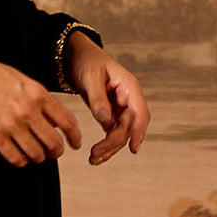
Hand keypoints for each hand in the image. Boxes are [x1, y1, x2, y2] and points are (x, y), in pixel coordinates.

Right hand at [0, 44, 81, 166]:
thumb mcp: (22, 80)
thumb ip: (40, 99)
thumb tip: (53, 120)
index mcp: (38, 94)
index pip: (67, 121)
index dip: (74, 136)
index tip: (75, 143)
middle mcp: (28, 111)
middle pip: (54, 142)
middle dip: (56, 152)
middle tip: (52, 153)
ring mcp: (12, 125)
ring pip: (36, 154)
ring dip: (37, 157)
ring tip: (33, 154)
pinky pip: (16, 158)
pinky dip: (20, 161)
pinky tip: (18, 156)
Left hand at [63, 32, 149, 163]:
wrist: (75, 56)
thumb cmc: (86, 61)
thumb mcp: (90, 77)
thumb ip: (98, 99)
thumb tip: (106, 122)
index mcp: (129, 87)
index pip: (140, 113)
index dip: (139, 132)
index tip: (133, 149)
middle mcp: (128, 99)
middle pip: (129, 127)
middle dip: (114, 143)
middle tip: (94, 154)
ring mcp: (121, 108)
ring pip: (121, 133)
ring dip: (110, 148)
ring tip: (93, 160)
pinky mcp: (111, 114)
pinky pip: (112, 133)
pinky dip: (105, 144)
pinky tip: (96, 155)